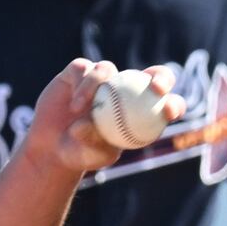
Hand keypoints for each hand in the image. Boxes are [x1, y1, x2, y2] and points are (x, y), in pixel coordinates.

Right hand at [15, 60, 186, 186]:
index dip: (173, 104)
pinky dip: (81, 87)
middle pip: (153, 75)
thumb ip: (97, 141)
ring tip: (80, 112)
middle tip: (156, 87)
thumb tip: (95, 124)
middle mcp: (125, 90)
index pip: (165, 104)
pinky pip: (84, 70)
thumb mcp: (92, 155)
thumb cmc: (80, 154)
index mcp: (139, 112)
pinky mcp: (79, 71)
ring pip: (108, 70)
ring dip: (95, 88)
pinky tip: (74, 105)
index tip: (168, 111)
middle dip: (162, 76)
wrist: (52, 147)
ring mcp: (103, 79)